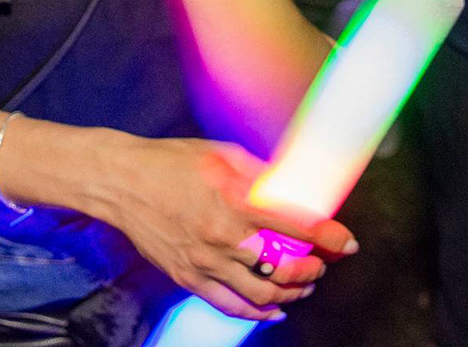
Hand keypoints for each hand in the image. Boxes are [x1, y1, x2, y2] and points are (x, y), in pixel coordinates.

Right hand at [95, 136, 353, 320]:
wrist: (121, 182)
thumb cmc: (170, 161)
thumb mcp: (221, 154)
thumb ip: (260, 174)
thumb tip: (293, 188)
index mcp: (235, 201)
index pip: (296, 226)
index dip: (328, 236)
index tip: (346, 242)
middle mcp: (223, 236)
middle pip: (284, 269)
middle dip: (312, 271)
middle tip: (321, 263)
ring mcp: (205, 262)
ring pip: (262, 295)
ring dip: (291, 293)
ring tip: (301, 285)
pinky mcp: (188, 277)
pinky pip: (230, 306)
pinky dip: (257, 313)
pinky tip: (272, 309)